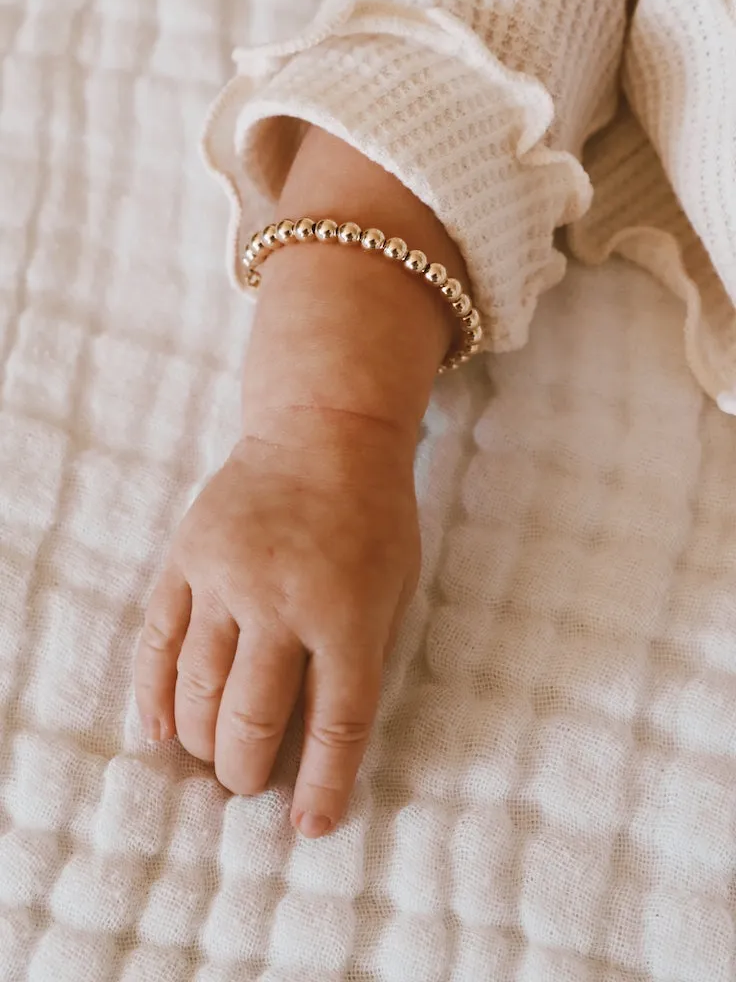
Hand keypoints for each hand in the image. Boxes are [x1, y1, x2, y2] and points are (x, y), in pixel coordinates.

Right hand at [134, 411, 419, 836]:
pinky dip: (155, 693)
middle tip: (248, 785)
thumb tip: (323, 739)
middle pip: (254, 716)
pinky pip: (158, 640)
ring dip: (203, 741)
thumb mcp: (397, 588)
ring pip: (198, 688)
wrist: (323, 433)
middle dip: (246, 770)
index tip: (309, 827)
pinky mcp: (187, 559)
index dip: (322, 784)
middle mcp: (282, 601)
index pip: (335, 723)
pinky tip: (161, 729)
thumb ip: (364, 659)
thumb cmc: (374, 517)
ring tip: (213, 760)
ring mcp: (226, 578)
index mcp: (348, 614)